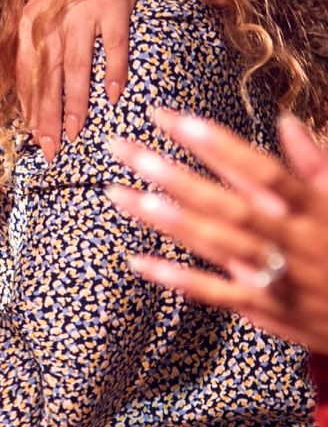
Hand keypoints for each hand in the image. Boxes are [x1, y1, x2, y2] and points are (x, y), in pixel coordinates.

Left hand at [18, 0, 152, 156]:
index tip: (31, 138)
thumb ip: (39, 42)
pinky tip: (115, 95)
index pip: (24, 71)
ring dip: (75, 101)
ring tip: (76, 132)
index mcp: (31, 18)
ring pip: (75, 64)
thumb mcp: (49, 6)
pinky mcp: (114, 2)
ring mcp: (83, 8)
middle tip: (49, 150)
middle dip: (47, 115)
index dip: (28, 106)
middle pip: (47, 75)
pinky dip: (114, 69)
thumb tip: (31, 90)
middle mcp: (52, 15)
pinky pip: (114, 43)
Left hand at [108, 109, 327, 353]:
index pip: (259, 169)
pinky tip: (137, 261)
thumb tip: (286, 122)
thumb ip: (316, 163)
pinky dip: (176, 278)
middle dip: (170, 175)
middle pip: (223, 204)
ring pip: (212, 244)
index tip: (175, 118)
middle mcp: (288, 240)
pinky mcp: (263, 307)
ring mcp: (273, 276)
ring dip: (164, 220)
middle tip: (123, 148)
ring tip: (118, 193)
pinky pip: (214, 292)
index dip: (217, 144)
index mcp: (311, 208)